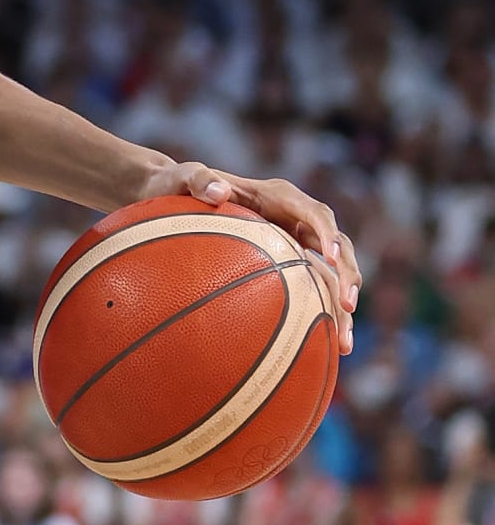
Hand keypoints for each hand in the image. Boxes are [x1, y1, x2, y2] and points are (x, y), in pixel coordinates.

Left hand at [140, 161, 359, 354]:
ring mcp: (295, 240)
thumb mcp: (185, 177)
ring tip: (344, 344)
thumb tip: (220, 190)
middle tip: (347, 307)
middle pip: (337, 246)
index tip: (332, 259)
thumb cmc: (180, 184)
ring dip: (342, 305)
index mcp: (278, 196)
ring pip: (333, 272)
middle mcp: (295, 218)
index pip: (315, 214)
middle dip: (348, 275)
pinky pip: (314, 286)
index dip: (328, 235)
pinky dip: (323, 313)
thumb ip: (199, 179)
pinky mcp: (289, 260)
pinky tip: (325, 348)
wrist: (176, 194)